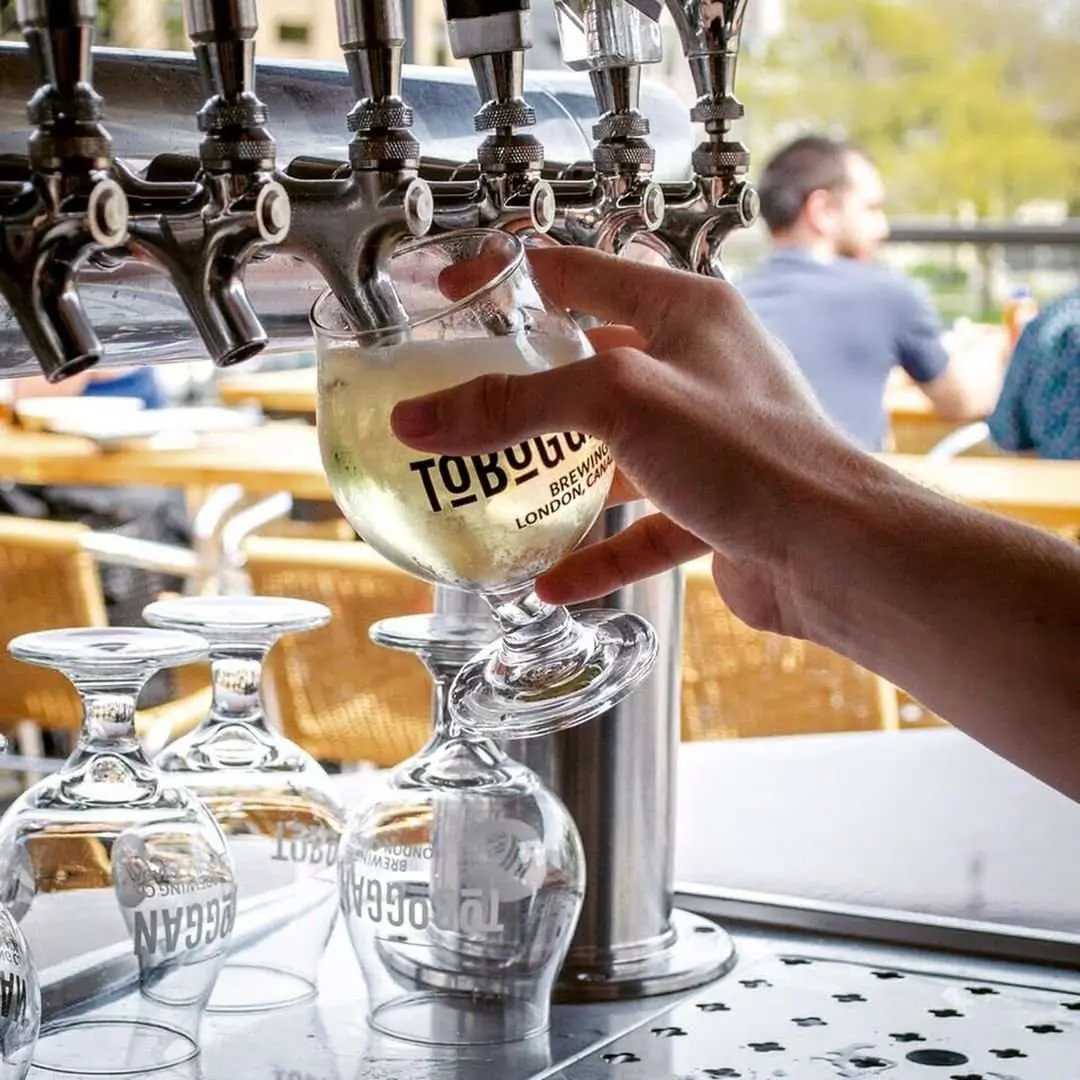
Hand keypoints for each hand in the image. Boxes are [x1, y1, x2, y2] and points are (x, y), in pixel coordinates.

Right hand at [391, 245, 864, 637]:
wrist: (838, 553)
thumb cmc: (753, 452)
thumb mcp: (621, 402)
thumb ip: (517, 404)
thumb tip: (418, 418)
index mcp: (683, 311)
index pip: (578, 271)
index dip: (509, 278)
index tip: (451, 305)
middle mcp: (696, 367)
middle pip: (590, 362)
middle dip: (527, 386)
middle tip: (462, 403)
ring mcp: (706, 440)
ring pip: (613, 450)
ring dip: (559, 476)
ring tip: (495, 490)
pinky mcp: (712, 507)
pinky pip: (641, 527)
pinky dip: (598, 553)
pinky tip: (551, 583)